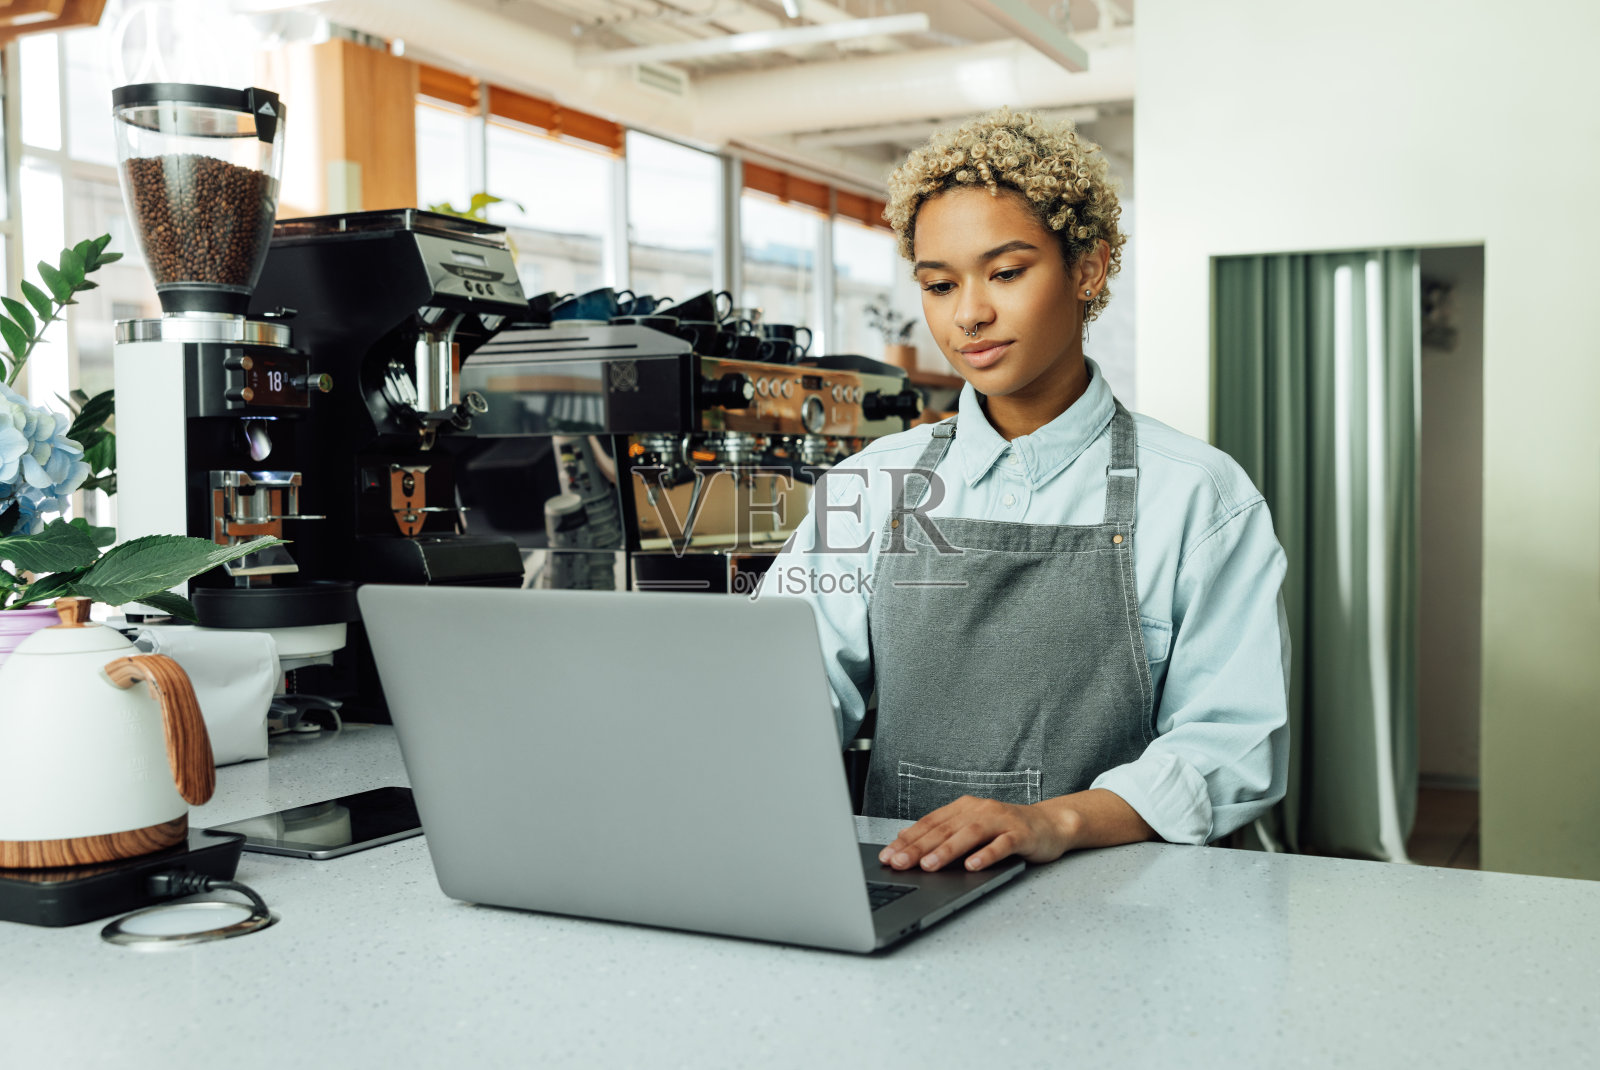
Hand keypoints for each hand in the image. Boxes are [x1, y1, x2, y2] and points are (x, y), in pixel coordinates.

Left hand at [876, 795, 1081, 872]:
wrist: (1050, 825)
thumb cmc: (1007, 829)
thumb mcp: (971, 827)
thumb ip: (942, 831)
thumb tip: (905, 837)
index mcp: (964, 807)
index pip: (929, 823)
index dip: (907, 839)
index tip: (887, 855)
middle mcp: (979, 810)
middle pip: (944, 829)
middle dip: (919, 847)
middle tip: (899, 863)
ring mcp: (1001, 820)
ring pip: (969, 834)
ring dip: (947, 850)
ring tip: (929, 866)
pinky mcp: (1021, 834)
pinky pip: (1002, 845)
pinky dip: (986, 855)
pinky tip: (972, 866)